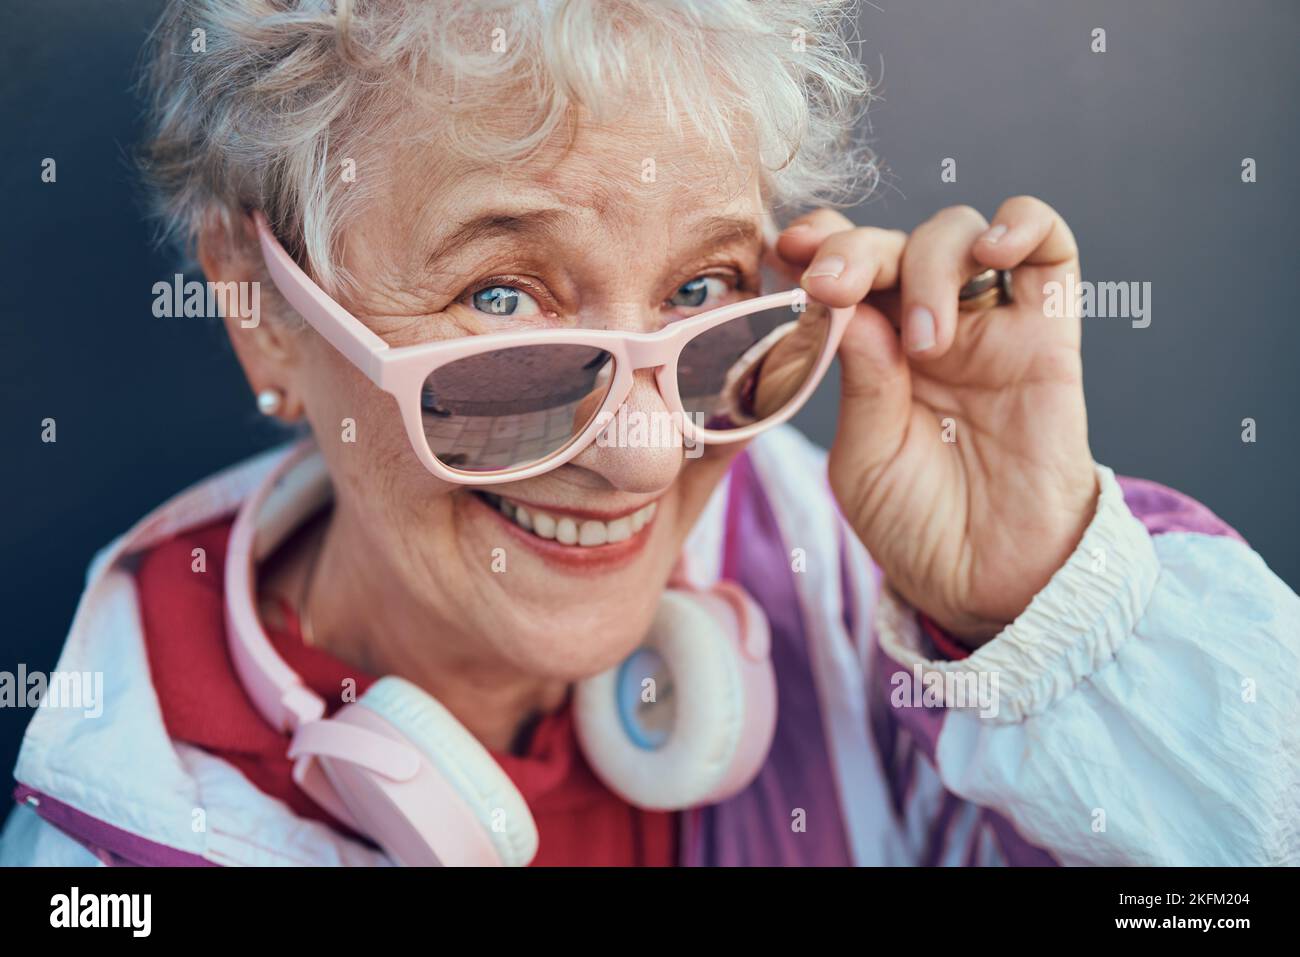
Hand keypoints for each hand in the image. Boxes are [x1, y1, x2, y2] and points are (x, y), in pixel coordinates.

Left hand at [771, 200, 1098, 642]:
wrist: (992, 582)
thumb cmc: (917, 525)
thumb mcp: (863, 459)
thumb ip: (859, 382)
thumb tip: (849, 304)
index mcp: (870, 350)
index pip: (844, 269)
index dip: (817, 245)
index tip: (787, 252)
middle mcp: (925, 326)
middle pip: (891, 244)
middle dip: (855, 250)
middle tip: (832, 287)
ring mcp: (987, 326)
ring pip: (957, 235)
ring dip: (929, 263)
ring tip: (926, 343)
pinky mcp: (1048, 334)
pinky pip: (1051, 249)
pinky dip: (1023, 224)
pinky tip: (994, 250)